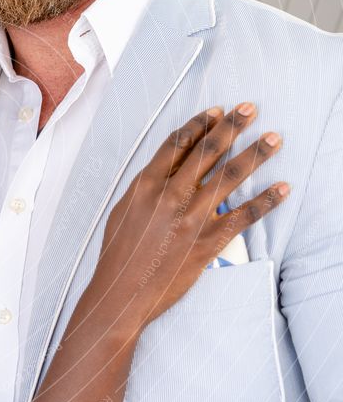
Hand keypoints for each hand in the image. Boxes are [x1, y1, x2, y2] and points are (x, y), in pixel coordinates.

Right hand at [86, 103, 288, 331]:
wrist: (123, 292)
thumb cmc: (119, 253)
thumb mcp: (123, 211)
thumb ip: (145, 189)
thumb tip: (166, 171)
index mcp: (145, 185)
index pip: (178, 144)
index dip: (199, 124)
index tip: (216, 112)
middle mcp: (170, 195)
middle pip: (207, 151)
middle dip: (231, 126)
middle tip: (250, 109)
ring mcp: (191, 218)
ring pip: (230, 176)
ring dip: (255, 154)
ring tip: (274, 139)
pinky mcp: (207, 241)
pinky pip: (243, 216)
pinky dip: (266, 201)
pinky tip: (282, 188)